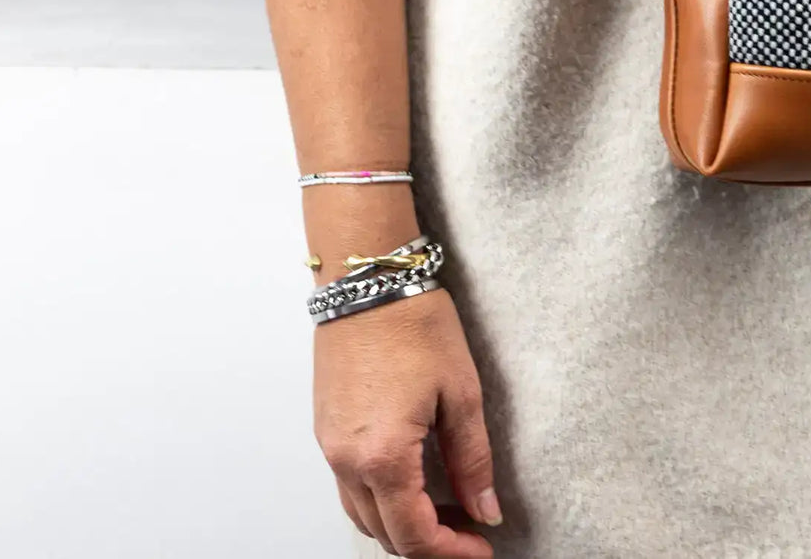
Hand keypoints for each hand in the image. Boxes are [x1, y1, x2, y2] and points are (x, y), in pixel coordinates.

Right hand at [315, 287, 499, 558]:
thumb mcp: (462, 393)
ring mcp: (329, 445)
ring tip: (446, 508)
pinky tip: (414, 480)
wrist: (367, 278)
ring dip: (402, 524)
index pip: (415, 535)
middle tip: (469, 530)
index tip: (480, 548)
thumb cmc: (413, 322)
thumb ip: (473, 460)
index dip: (452, 552)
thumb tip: (484, 509)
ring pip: (362, 515)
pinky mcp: (325, 427)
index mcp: (383, 456)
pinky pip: (349, 485)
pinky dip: (381, 498)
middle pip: (384, 535)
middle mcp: (346, 459)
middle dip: (429, 544)